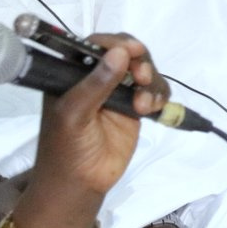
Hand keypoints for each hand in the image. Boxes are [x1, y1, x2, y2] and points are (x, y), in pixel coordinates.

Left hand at [11, 34, 167, 227]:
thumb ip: (96, 84)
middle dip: (139, 62)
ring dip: (151, 82)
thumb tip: (120, 53)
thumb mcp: (74, 114)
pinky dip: (160, 95)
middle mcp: (97, 79)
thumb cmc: (66, 148)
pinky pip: (155, 91)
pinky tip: (152, 109)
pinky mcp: (135, 108)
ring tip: (144, 105)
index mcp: (72, 75)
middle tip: (141, 78)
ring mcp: (117, 93)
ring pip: (144, 71)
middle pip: (127, 53)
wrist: (80, 184)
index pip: (94, 46)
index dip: (115, 43)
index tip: (132, 50)